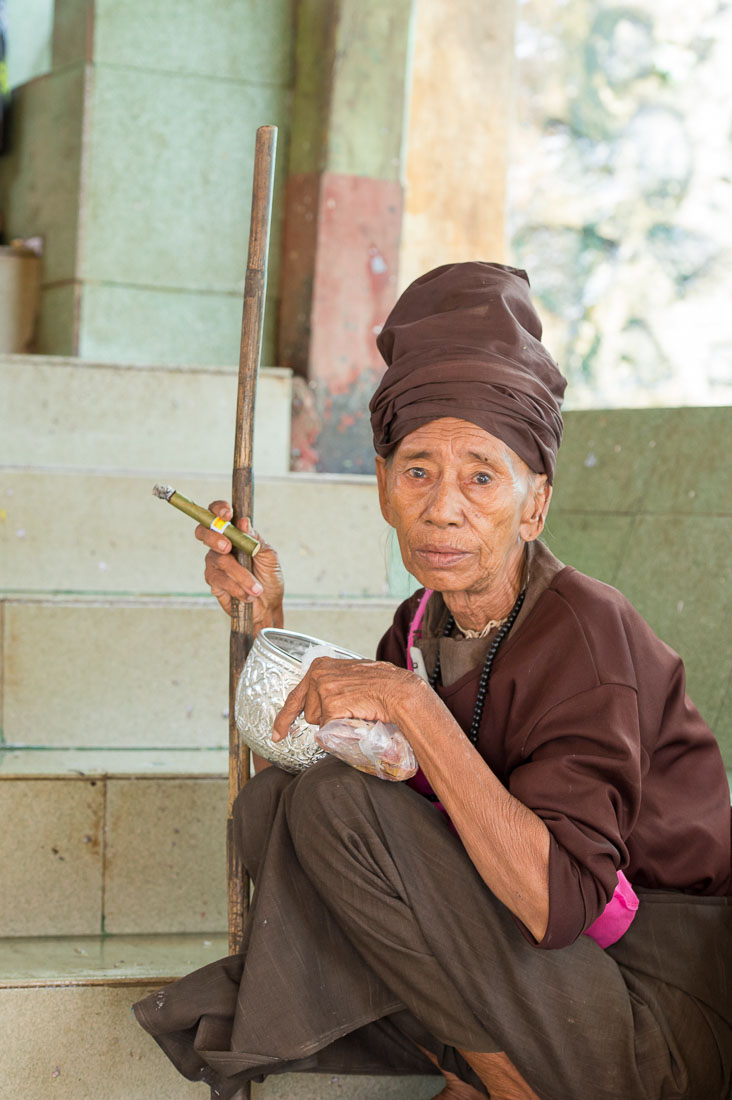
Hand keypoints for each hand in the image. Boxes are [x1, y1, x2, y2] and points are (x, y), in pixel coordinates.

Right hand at [195, 500, 283, 631]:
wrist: (269, 605)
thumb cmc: (269, 577)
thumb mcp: (269, 556)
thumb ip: (255, 539)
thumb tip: (244, 522)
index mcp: (235, 533)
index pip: (218, 514)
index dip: (218, 509)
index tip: (227, 513)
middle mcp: (221, 545)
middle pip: (204, 532)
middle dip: (214, 537)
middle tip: (227, 547)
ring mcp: (215, 563)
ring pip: (219, 560)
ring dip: (241, 575)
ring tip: (256, 588)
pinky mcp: (213, 581)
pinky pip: (220, 580)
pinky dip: (237, 587)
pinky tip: (248, 594)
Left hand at [272, 657, 423, 741]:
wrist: (398, 690)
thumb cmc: (381, 684)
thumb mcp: (349, 676)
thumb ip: (332, 684)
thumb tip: (321, 704)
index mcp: (320, 666)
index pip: (295, 696)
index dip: (284, 718)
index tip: (277, 735)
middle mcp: (317, 674)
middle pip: (308, 713)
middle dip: (325, 717)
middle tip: (350, 707)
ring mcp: (323, 689)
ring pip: (317, 722)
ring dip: (334, 721)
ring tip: (355, 708)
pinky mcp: (331, 705)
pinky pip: (328, 729)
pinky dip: (341, 728)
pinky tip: (356, 714)